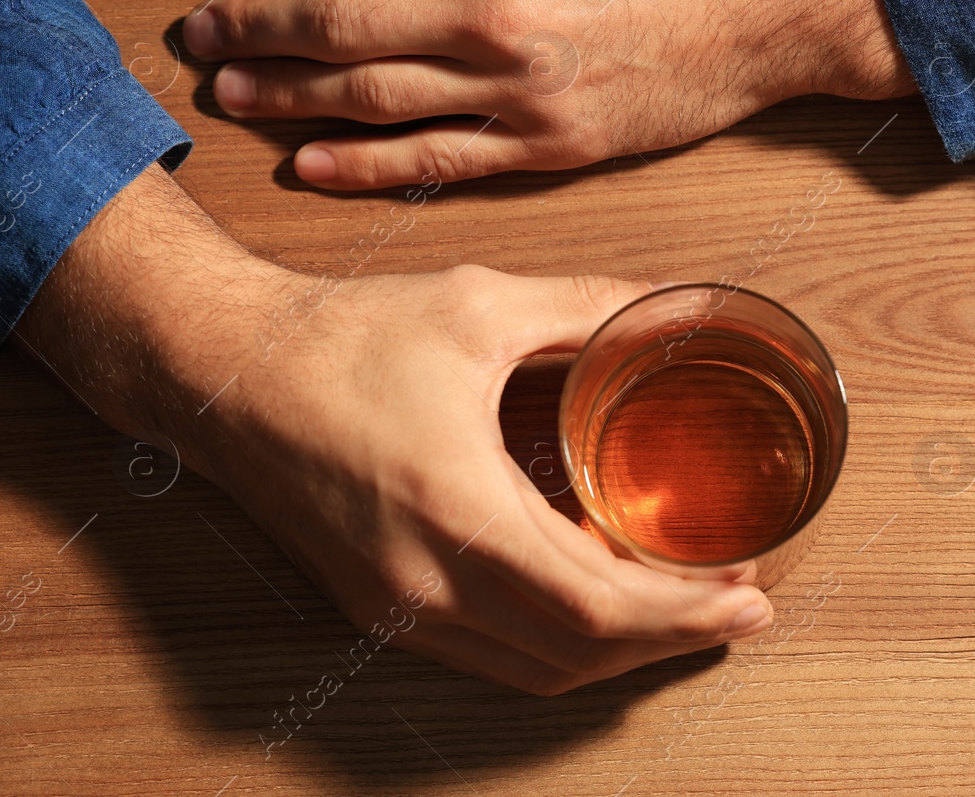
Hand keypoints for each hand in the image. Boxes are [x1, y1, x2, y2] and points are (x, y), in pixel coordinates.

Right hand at [17, 165, 772, 693]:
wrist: (224, 372)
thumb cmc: (343, 339)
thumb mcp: (481, 304)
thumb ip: (591, 307)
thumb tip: (676, 306)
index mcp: (457, 511)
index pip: (597, 606)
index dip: (684, 614)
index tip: (750, 595)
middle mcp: (425, 584)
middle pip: (577, 654)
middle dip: (671, 637)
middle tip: (737, 601)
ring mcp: (397, 609)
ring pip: (535, 669)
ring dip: (618, 648)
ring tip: (681, 605)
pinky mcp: (379, 608)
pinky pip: (491, 654)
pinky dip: (559, 641)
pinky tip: (595, 600)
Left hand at [183, 0, 913, 189]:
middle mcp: (489, 15)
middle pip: (336, 28)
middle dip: (255, 30)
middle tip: (200, 36)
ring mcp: (519, 90)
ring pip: (373, 102)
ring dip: (288, 100)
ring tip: (228, 96)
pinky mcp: (552, 145)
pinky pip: (441, 163)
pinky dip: (368, 169)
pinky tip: (313, 167)